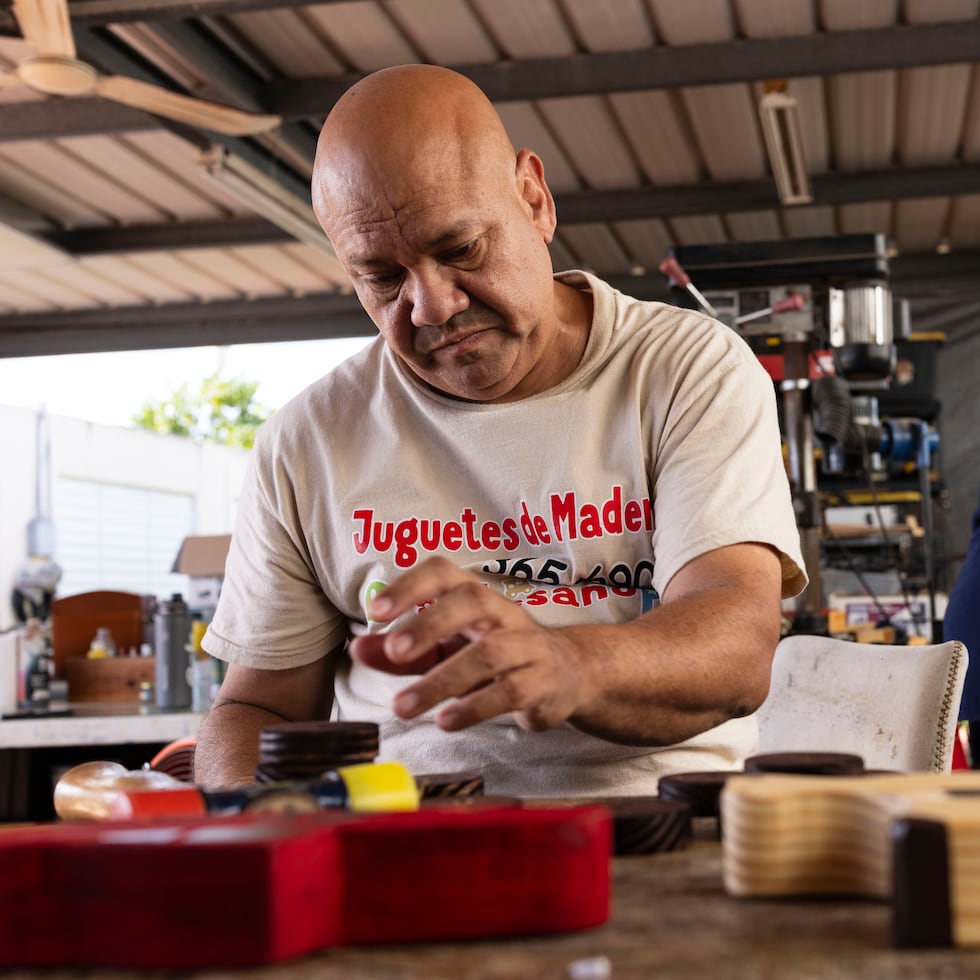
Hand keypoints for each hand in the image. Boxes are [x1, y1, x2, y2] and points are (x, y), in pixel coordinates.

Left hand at [348, 557, 589, 732]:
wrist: (566, 675)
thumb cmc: (494, 655)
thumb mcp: (446, 649)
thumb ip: (402, 651)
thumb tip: (356, 649)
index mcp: (476, 597)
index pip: (444, 573)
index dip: (411, 585)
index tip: (376, 610)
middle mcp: (504, 613)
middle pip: (472, 601)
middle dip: (429, 623)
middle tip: (392, 651)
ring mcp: (528, 647)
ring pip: (488, 653)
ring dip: (441, 680)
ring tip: (403, 706)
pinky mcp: (543, 684)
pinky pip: (510, 691)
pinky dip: (474, 707)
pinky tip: (446, 720)